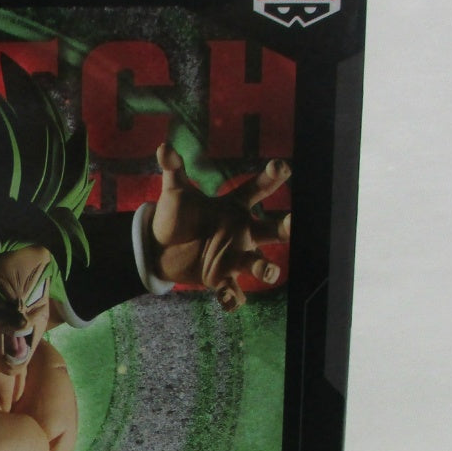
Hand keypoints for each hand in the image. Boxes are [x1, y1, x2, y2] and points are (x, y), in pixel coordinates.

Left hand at [150, 144, 290, 310]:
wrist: (159, 248)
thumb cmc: (175, 217)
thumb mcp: (174, 193)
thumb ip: (173, 170)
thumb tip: (164, 146)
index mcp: (233, 207)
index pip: (255, 189)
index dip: (270, 178)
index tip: (282, 166)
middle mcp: (240, 232)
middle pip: (268, 230)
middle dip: (283, 228)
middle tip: (291, 224)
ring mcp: (232, 257)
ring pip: (255, 264)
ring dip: (264, 268)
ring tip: (269, 272)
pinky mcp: (219, 279)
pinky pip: (231, 290)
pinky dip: (232, 298)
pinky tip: (230, 303)